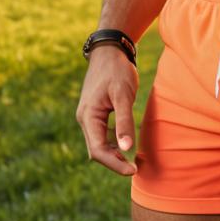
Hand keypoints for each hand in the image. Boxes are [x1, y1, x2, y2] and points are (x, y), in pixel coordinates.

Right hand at [75, 42, 139, 174]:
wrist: (110, 50)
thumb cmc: (117, 70)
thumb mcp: (123, 94)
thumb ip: (124, 121)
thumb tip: (126, 149)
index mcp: (88, 116)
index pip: (97, 151)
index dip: (114, 164)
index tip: (132, 170)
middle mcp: (85, 119)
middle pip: (96, 151)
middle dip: (114, 162)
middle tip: (134, 168)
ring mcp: (89, 116)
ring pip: (98, 143)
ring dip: (113, 153)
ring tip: (131, 160)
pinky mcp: (95, 112)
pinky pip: (101, 134)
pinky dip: (113, 142)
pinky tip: (125, 142)